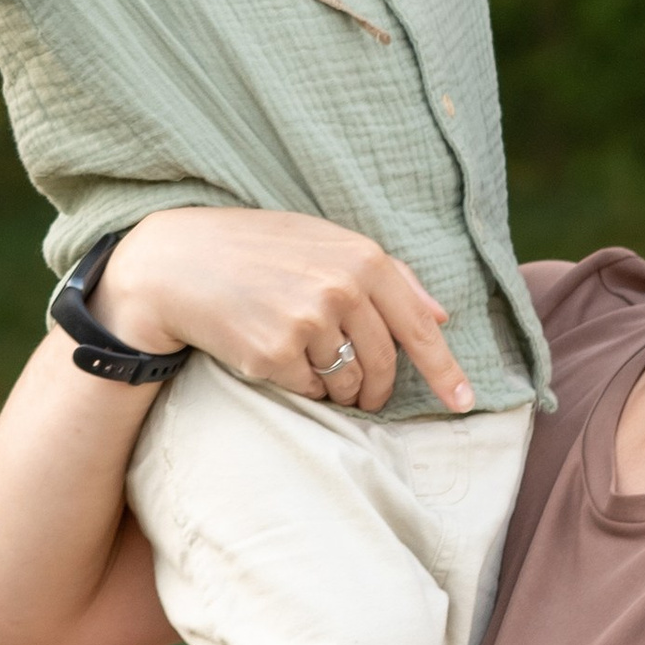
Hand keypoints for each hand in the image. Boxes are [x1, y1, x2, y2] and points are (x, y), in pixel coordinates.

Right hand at [95, 207, 475, 413]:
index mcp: (362, 258)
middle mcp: (341, 289)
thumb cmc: (257, 250)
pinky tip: (274, 355)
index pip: (418, 326)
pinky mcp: (275, 354)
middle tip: (364, 395)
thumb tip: (443, 315)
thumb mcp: (324, 241)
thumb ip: (389, 274)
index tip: (465, 403)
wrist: (179, 263)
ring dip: (337, 387)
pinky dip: (301, 386)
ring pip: (348, 384)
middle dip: (378, 389)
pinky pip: (310, 392)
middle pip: (385, 365)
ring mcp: (308, 323)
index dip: (446, 371)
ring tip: (304, 357)